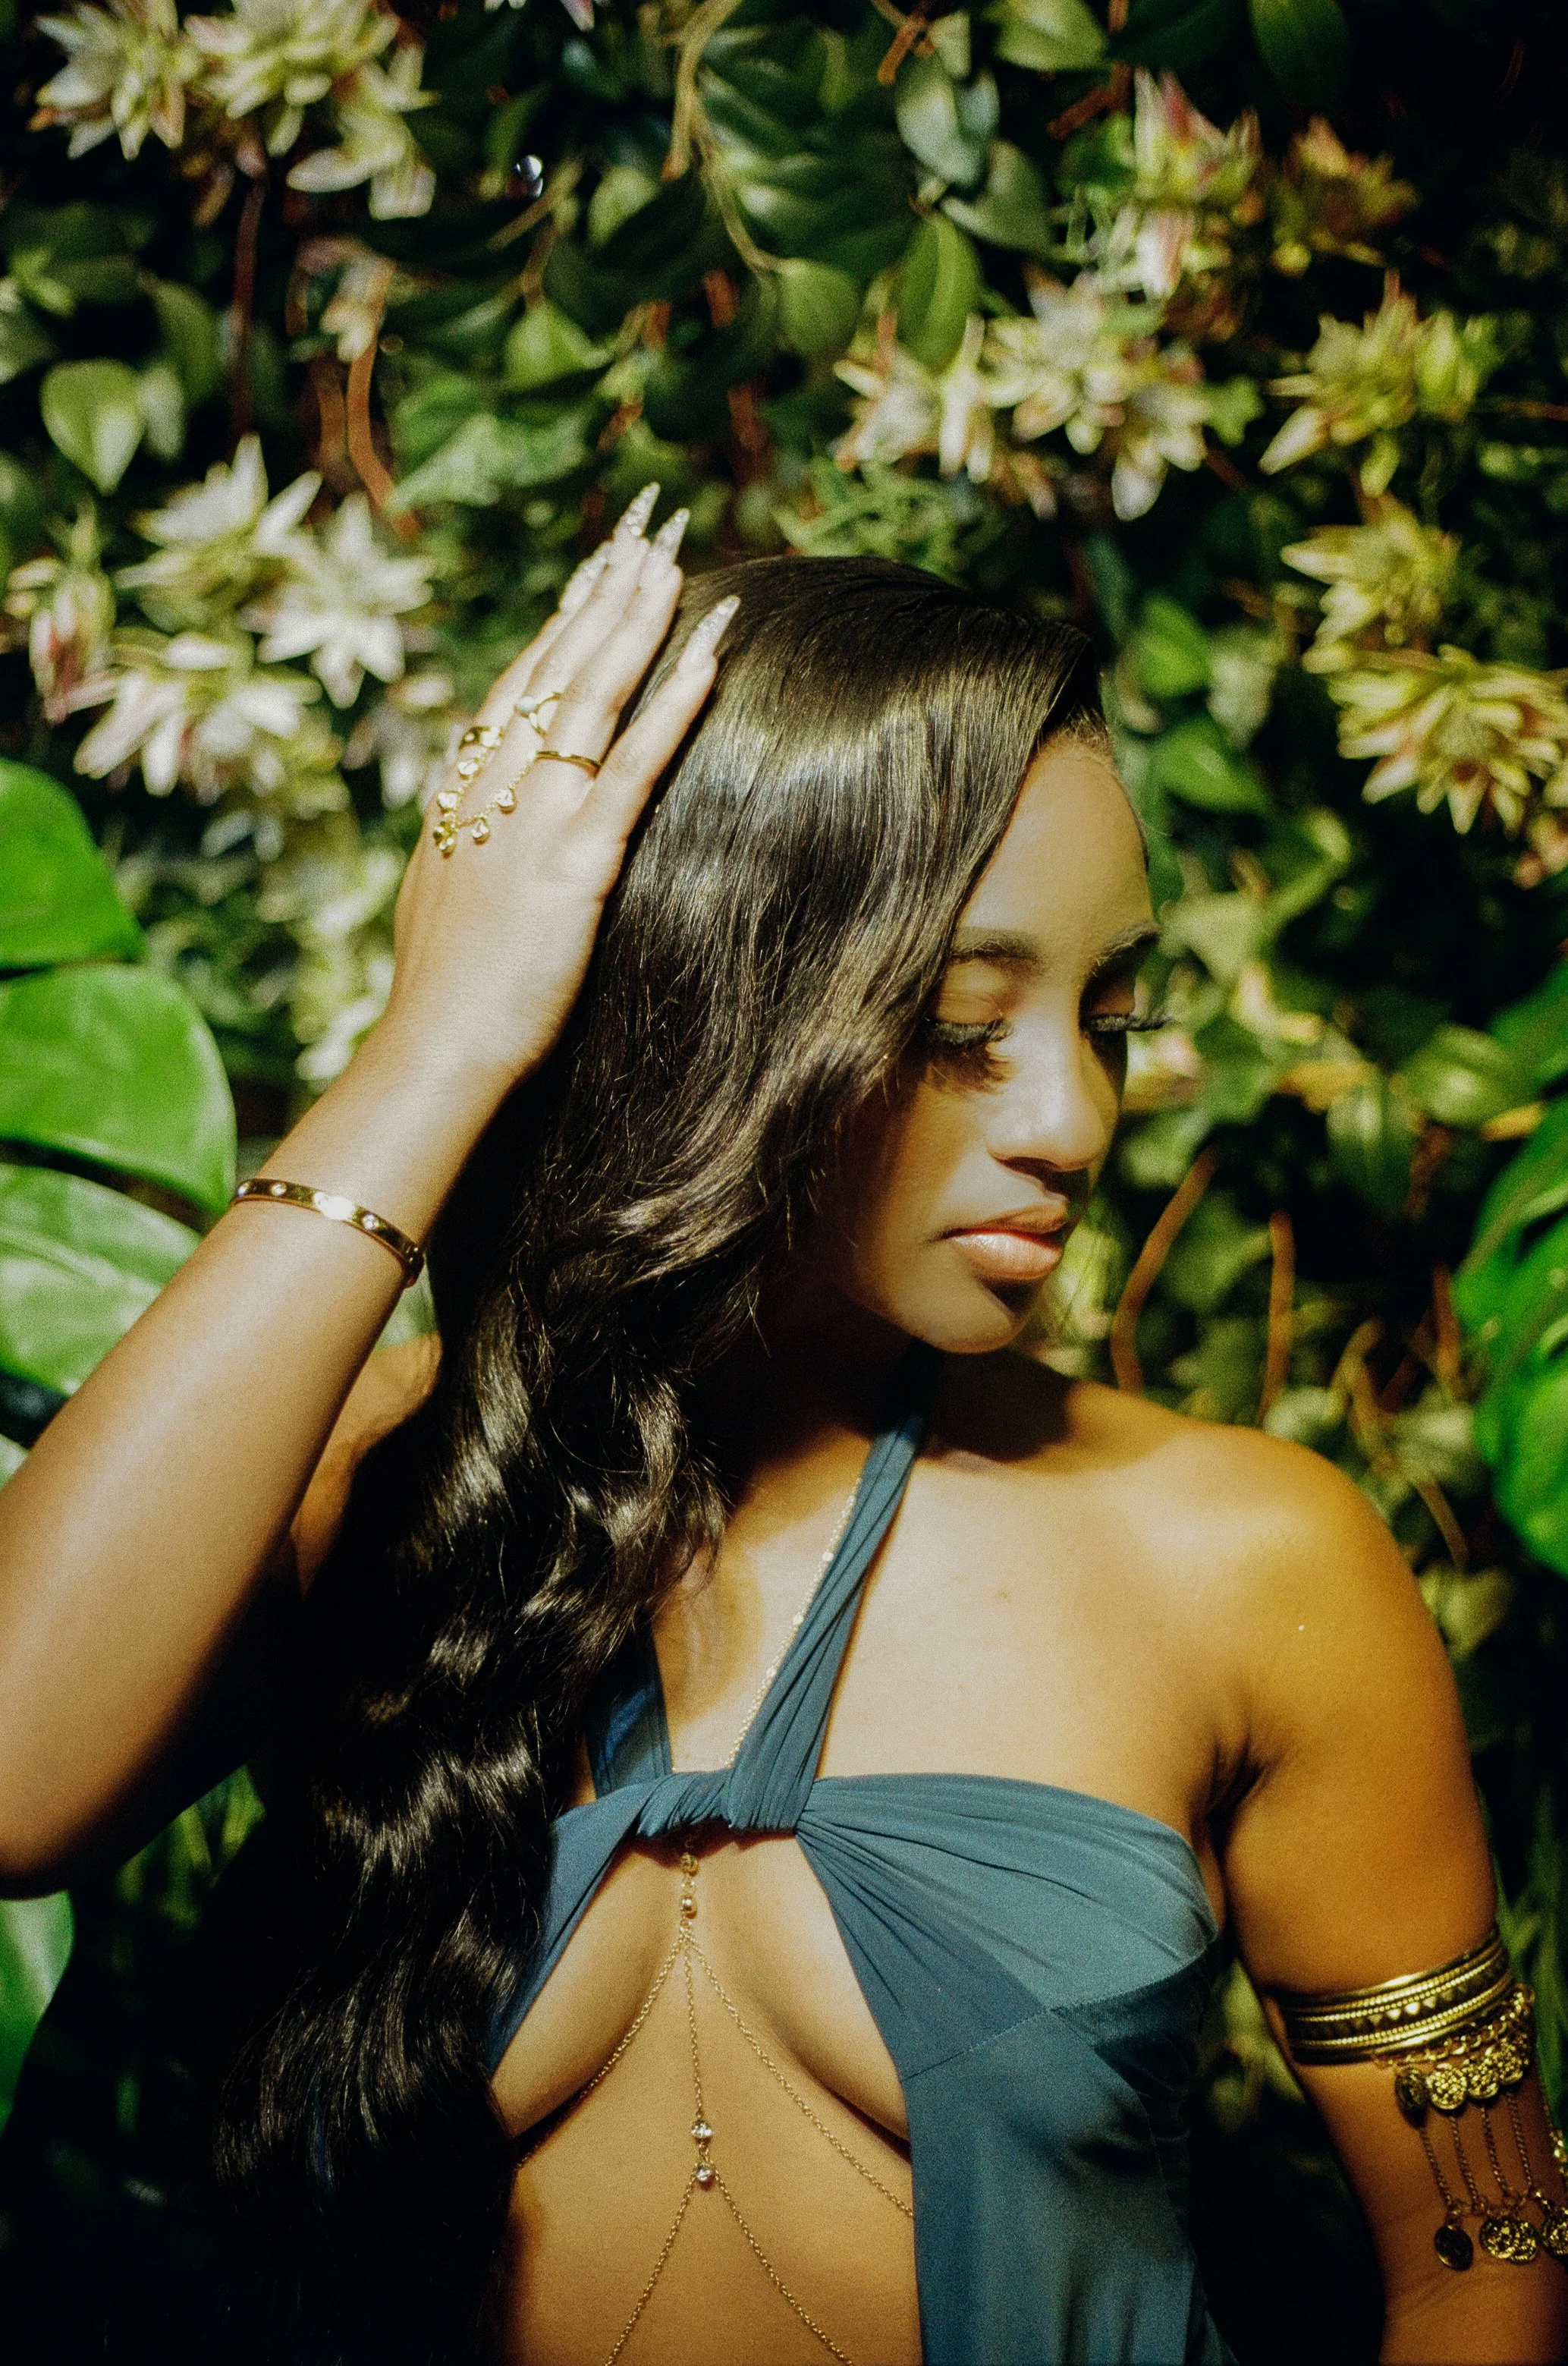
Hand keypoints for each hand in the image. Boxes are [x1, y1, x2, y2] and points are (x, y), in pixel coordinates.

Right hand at [379, 485, 736, 1096]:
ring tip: (675, 566)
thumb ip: (461, 834)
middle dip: (603, 594)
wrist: (435, 1051)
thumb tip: (471, 795)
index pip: (519, 685)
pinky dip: (671, 707)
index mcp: (462, 794)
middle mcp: (494, 790)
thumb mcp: (440, 892)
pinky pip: (632, 769)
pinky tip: (707, 657)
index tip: (594, 569)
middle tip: (645, 530)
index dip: (560, 622)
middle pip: (555, 670)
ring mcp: (531, 821)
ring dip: (636, 625)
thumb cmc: (443, 992)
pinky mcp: (573, 863)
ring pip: (591, 700)